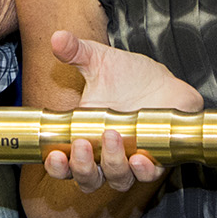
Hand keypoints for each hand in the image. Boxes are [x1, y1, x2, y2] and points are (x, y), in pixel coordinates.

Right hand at [39, 31, 203, 193]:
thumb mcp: (99, 61)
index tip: (54, 155)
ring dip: (112, 164)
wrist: (162, 82)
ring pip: (117, 179)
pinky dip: (142, 171)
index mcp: (84, 138)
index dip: (57, 167)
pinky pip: (147, 175)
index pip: (65, 165)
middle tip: (82, 145)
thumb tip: (57, 38)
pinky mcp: (156, 158)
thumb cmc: (127, 77)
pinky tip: (139, 158)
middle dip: (82, 168)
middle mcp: (105, 155)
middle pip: (88, 180)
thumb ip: (76, 52)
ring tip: (111, 136)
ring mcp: (130, 158)